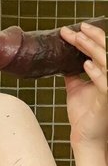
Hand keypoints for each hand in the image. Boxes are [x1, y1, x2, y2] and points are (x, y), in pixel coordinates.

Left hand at [60, 22, 106, 149]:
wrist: (84, 136)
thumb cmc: (83, 114)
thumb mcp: (75, 87)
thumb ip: (72, 73)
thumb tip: (61, 59)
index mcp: (105, 74)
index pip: (100, 51)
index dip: (88, 38)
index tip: (70, 30)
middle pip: (106, 52)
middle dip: (91, 38)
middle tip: (76, 29)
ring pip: (107, 63)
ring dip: (92, 50)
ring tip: (78, 40)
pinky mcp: (107, 99)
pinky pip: (105, 83)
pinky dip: (96, 73)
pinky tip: (86, 65)